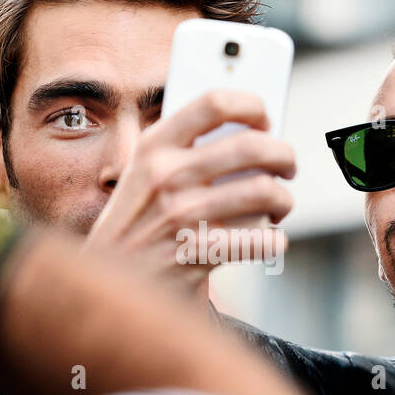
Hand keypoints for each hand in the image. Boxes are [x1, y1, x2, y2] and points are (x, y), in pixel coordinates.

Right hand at [83, 90, 294, 297]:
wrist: (107, 291)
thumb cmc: (137, 229)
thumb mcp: (143, 179)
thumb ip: (185, 153)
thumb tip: (252, 135)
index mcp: (154, 148)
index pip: (214, 103)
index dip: (252, 107)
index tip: (265, 119)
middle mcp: (167, 176)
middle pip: (253, 146)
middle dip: (284, 156)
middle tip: (287, 168)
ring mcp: (182, 215)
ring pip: (265, 192)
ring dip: (283, 201)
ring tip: (277, 208)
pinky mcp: (198, 255)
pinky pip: (263, 239)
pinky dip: (274, 241)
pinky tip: (266, 242)